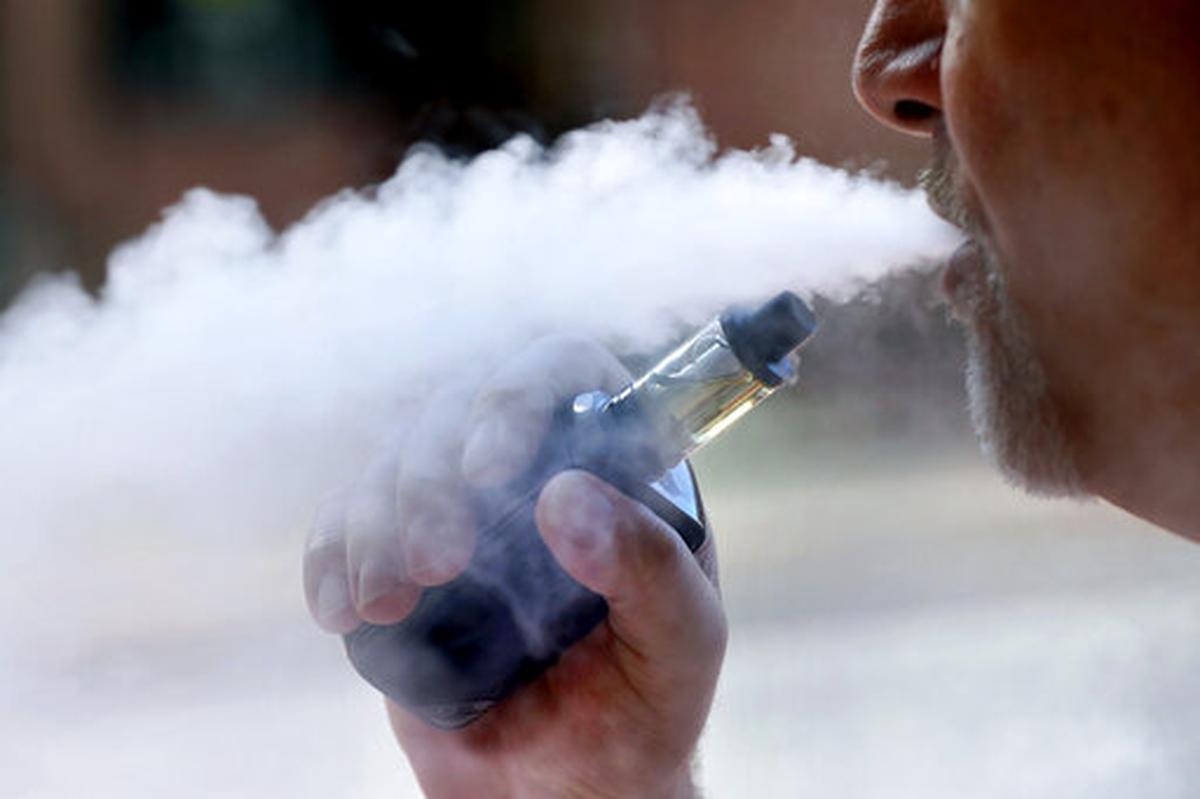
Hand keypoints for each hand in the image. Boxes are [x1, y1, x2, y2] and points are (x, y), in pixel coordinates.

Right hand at [303, 335, 726, 798]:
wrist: (565, 790)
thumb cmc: (642, 711)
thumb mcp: (680, 643)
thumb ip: (649, 568)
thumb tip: (565, 497)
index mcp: (613, 468)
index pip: (561, 372)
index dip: (518, 394)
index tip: (489, 466)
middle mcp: (530, 472)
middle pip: (457, 409)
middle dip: (430, 476)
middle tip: (439, 562)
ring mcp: (459, 513)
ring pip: (392, 461)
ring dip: (374, 519)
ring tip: (388, 602)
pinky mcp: (400, 560)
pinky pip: (345, 524)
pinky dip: (330, 554)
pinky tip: (340, 607)